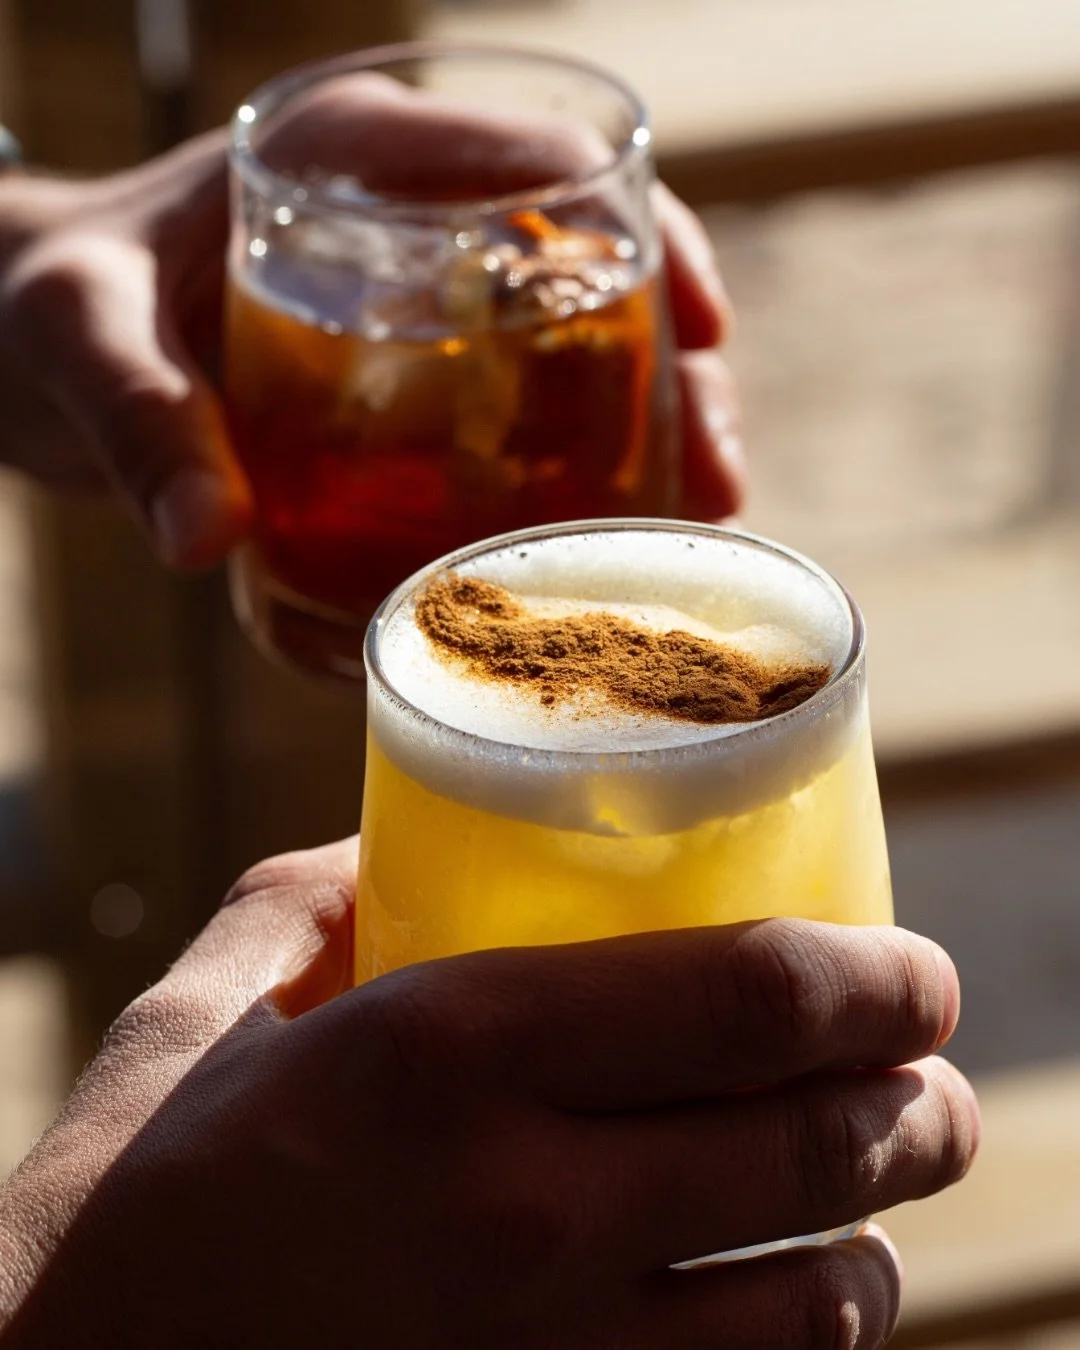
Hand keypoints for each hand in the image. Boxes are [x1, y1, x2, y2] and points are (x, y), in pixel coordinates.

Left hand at [0, 119, 740, 570]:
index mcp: (358, 152)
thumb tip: (207, 541)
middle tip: (713, 477)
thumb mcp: (78, 335)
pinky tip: (584, 542)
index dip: (646, 239)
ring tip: (684, 520)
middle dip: (673, 373)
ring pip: (569, 358)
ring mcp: (416, 311)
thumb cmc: (50, 303)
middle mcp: (410, 223)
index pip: (541, 162)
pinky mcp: (405, 386)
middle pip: (589, 278)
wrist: (28, 344)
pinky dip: (558, 477)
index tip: (704, 332)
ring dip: (639, 437)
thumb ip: (138, 418)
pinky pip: (507, 419)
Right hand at [0, 840, 976, 1347]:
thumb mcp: (210, 1008)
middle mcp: (520, 1208)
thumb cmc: (128, 1190)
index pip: (744, 997)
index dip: (873, 977)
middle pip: (814, 1152)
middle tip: (940, 1082)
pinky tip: (789, 1318)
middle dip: (921, 1112)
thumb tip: (386, 846)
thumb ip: (309, 903)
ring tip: (881, 1208)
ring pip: (808, 1311)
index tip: (916, 969)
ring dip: (877, 1248)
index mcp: (448, 1051)